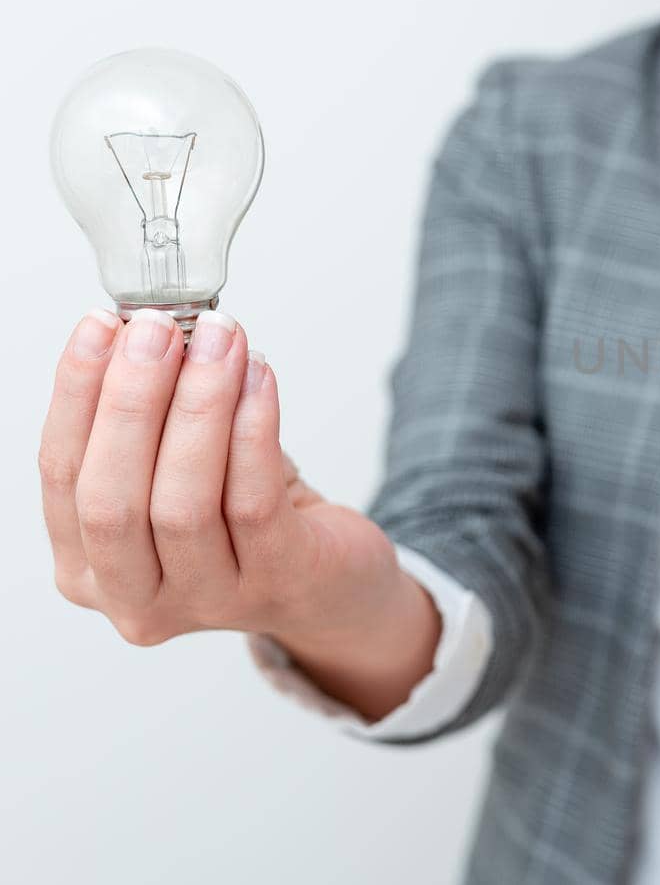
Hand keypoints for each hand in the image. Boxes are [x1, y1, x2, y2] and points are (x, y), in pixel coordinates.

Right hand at [38, 308, 438, 718]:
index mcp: (90, 568)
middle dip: (131, 401)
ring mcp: (208, 599)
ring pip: (182, 502)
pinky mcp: (277, 583)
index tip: (102, 327)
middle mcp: (136, 599)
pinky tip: (259, 378)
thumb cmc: (248, 522)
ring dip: (199, 405)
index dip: (76, 395)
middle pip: (111, 500)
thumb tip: (149, 332)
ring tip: (220, 341)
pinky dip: (253, 429)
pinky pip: (253, 501)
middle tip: (158, 329)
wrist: (330, 583)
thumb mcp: (180, 473)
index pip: (62, 475)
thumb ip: (153, 419)